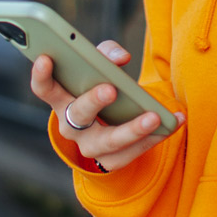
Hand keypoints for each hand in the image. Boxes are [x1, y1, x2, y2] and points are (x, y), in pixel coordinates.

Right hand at [30, 40, 184, 172]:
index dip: (41, 74)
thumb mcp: (100, 66)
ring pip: (109, 141)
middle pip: (78, 115)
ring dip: (133, 129)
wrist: (109, 125)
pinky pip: (134, 152)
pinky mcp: (112, 161)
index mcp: (61, 99)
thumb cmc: (99, 84)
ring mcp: (90, 147)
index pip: (44, 88)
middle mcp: (70, 126)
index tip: (47, 57)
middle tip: (111, 88)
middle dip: (93, 101)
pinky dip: (157, 136)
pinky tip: (175, 121)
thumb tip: (121, 58)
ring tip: (155, 116)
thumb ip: (107, 54)